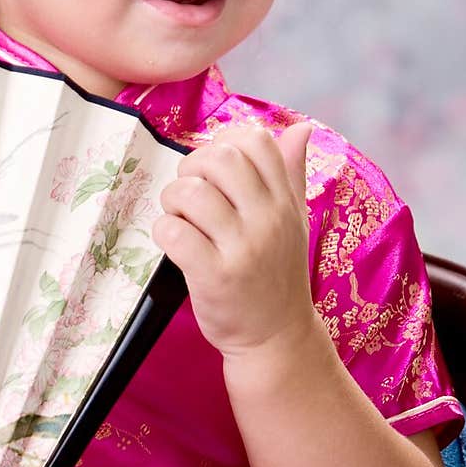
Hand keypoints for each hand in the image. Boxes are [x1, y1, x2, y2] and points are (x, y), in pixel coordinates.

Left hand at [152, 121, 314, 358]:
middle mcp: (268, 219)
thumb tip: (301, 128)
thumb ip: (292, 172)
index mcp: (285, 201)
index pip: (256, 141)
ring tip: (179, 219)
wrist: (276, 338)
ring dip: (172, 201)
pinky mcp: (215, 277)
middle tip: (189, 194)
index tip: (214, 170)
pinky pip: (175, 233)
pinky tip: (174, 243)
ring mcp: (242, 248)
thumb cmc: (278, 274)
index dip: (224, 143)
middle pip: (220, 159)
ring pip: (191, 194)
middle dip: (192, 168)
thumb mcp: (294, 221)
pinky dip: (164, 232)